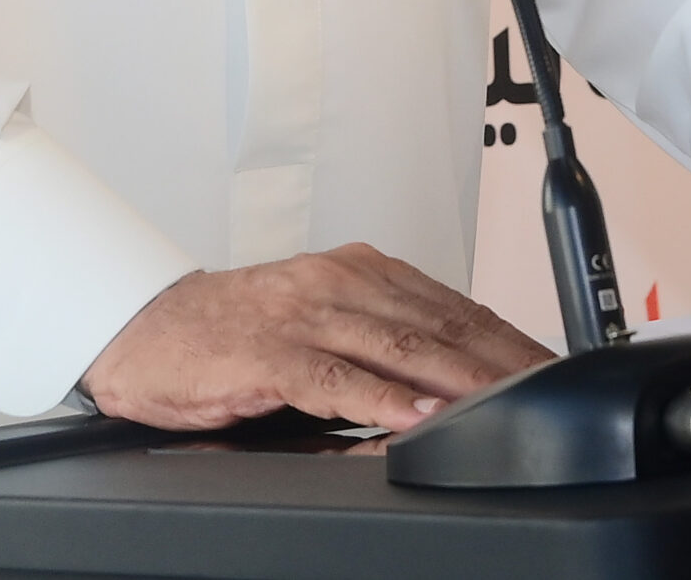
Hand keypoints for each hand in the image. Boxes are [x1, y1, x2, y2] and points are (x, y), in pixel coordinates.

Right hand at [83, 243, 553, 432]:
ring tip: (504, 403)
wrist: (143, 330)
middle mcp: (337, 283)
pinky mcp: (269, 355)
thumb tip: (443, 386)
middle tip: (547, 390)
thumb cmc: (231, 335)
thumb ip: (376, 342)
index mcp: (356, 271)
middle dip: (499, 360)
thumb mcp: (316, 322)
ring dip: (457, 379)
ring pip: (398, 347)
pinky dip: (381, 400)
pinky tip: (416, 419)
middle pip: (437, 323)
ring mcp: (304, 316)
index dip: (504, 338)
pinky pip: (335, 379)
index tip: (547, 368)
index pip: (449, 305)